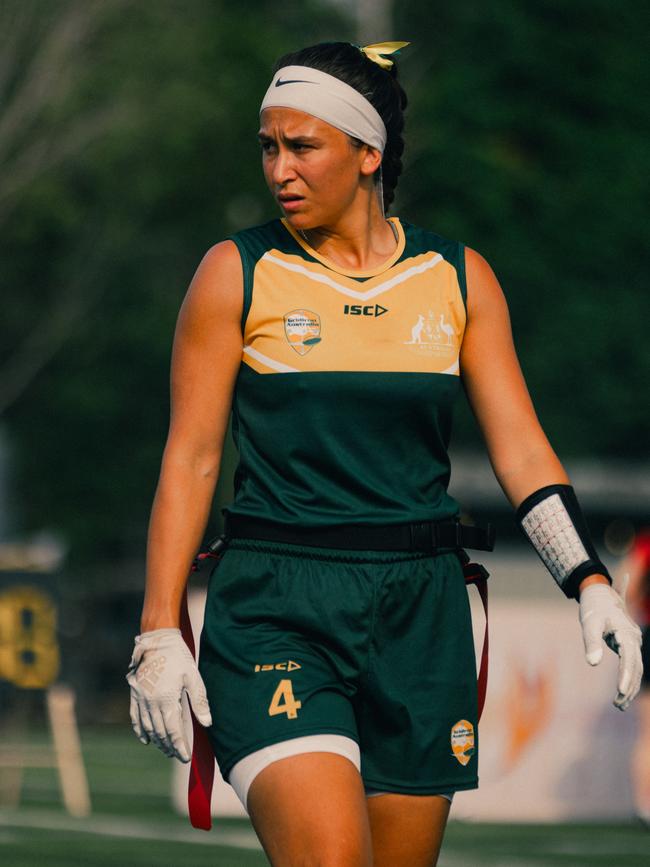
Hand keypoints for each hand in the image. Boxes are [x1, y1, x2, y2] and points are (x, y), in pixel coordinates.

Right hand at [125, 627, 211, 760]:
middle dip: (169, 746)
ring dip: (157, 741)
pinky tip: (146, 740)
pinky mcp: (135, 693)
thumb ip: (199, 701)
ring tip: (166, 750)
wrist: (157, 640)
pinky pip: (135, 717)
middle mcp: (151, 702)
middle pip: (160, 732)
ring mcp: (140, 698)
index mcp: (166, 699)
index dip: (179, 746)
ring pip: (147, 727)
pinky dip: (140, 730)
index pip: (173, 730)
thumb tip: (207, 723)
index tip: (185, 758)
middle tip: (178, 755)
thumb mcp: (193, 677)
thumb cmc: (178, 657)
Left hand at [579, 575, 642, 710]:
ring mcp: (634, 643)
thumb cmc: (593, 609)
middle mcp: (634, 638)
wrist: (599, 594)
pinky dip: (628, 680)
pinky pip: (632, 666)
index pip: (629, 657)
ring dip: (629, 687)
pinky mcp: (630, 646)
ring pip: (636, 668)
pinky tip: (621, 697)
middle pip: (636, 666)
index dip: (625, 675)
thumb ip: (591, 643)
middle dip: (628, 686)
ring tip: (619, 706)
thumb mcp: (589, 624)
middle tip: (618, 705)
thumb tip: (593, 663)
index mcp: (626, 631)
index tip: (620, 691)